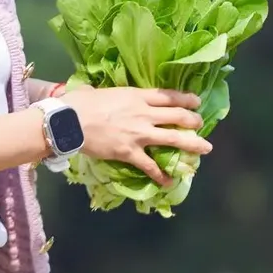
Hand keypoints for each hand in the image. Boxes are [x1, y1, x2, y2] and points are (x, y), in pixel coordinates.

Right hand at [64, 86, 211, 187]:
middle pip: (177, 117)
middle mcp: (144, 114)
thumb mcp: (98, 91)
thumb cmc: (79, 103)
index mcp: (136, 96)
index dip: (185, 99)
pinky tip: (169, 182)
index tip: (196, 102)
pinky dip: (161, 176)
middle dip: (193, 121)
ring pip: (173, 139)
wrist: (68, 122)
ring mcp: (139, 134)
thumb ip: (105, 94)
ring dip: (192, 144)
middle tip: (200, 124)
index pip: (168, 96)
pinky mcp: (130, 153)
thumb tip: (94, 92)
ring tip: (204, 148)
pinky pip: (151, 166)